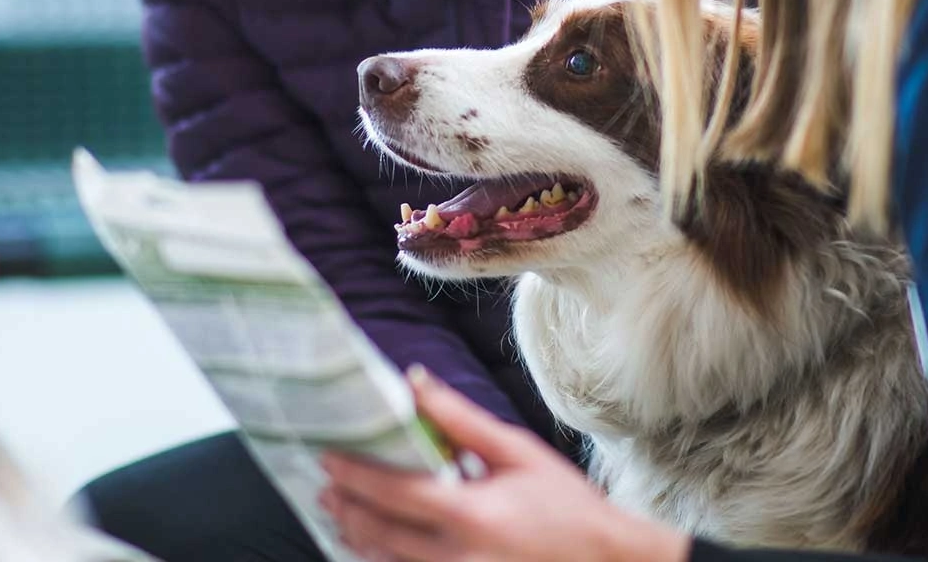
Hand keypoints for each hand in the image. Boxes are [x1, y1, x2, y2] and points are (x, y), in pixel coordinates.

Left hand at [319, 367, 691, 561]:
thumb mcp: (518, 452)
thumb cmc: (566, 505)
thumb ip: (462, 420)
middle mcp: (455, 555)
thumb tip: (417, 383)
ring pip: (385, 561)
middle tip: (323, 483)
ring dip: (356, 535)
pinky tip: (373, 542)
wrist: (604, 560)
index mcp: (470, 514)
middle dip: (345, 506)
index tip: (328, 457)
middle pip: (378, 533)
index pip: (394, 492)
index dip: (354, 475)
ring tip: (337, 510)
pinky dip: (383, 557)